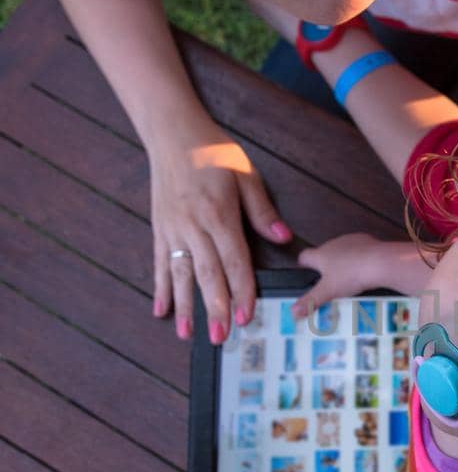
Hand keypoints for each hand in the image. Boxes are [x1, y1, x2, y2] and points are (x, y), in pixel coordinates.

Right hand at [149, 112, 291, 341]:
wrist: (173, 133)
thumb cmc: (215, 152)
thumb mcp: (246, 175)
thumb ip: (262, 210)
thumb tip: (284, 237)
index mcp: (219, 214)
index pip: (234, 261)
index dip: (241, 290)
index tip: (246, 316)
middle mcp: (194, 226)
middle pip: (207, 274)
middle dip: (214, 308)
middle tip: (220, 337)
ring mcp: (173, 229)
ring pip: (180, 274)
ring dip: (185, 305)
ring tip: (188, 334)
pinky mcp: (160, 228)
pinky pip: (159, 263)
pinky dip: (160, 288)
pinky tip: (161, 311)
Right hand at [292, 233, 386, 317]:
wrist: (380, 262)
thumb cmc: (351, 276)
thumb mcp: (328, 292)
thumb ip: (311, 301)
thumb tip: (292, 312)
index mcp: (320, 254)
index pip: (304, 256)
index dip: (303, 266)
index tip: (306, 276)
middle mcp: (333, 244)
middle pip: (323, 254)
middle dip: (325, 267)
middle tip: (330, 285)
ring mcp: (350, 240)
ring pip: (341, 251)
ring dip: (343, 262)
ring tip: (349, 280)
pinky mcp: (367, 240)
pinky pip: (359, 250)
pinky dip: (359, 258)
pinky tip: (366, 271)